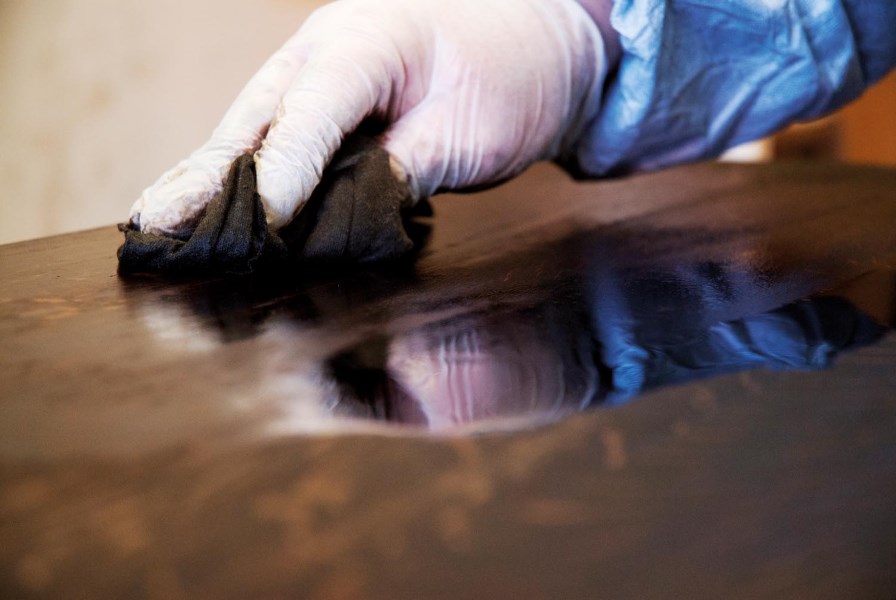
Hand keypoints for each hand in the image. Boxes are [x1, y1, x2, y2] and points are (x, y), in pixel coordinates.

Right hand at [130, 0, 612, 235]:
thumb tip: (336, 222)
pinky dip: (238, 168)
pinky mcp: (327, 93)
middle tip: (152, 224)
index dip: (280, 179)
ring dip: (204, 175)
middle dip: (203, 178)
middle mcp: (326, 48)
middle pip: (253, 119)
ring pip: (251, 125)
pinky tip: (202, 194)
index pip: (308, 120)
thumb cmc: (513, 75)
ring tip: (153, 216)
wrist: (538, 38)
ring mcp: (320, 66)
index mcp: (365, 44)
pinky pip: (274, 132)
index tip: (258, 232)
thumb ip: (400, 173)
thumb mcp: (469, 132)